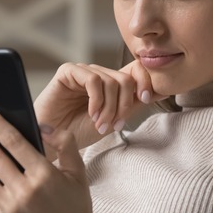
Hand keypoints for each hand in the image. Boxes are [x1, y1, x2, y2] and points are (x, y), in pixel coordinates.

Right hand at [33, 60, 165, 151]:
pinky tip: (91, 114)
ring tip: (100, 124)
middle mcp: (98, 74)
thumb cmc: (78, 132)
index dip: (146, 81)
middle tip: (113, 125)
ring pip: (111, 81)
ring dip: (110, 108)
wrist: (52, 142)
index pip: (136, 70)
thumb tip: (160, 91)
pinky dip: (97, 100)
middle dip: (124, 105)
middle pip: (126, 79)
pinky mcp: (68, 72)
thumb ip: (132, 104)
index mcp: (110, 83)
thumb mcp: (113, 119)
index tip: (147, 99)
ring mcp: (83, 72)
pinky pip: (93, 80)